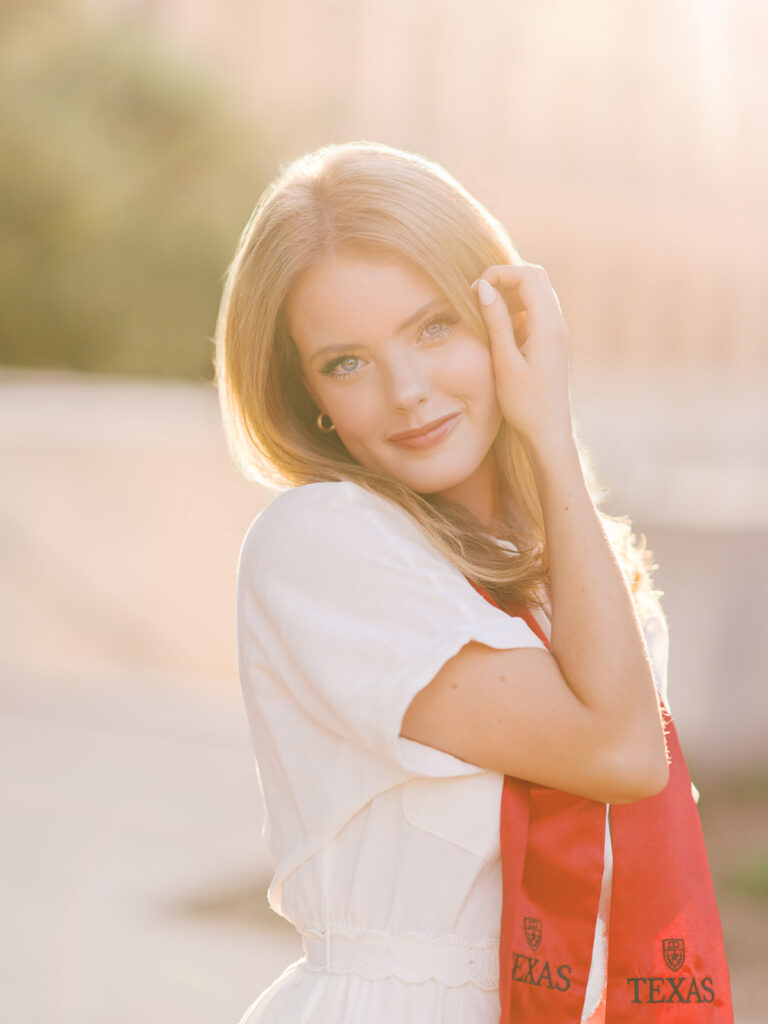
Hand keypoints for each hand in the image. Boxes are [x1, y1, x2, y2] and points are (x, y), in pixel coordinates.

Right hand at [473, 263, 573, 450]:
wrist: (548, 432)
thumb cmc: (525, 404)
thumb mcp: (504, 362)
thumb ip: (496, 322)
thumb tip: (484, 287)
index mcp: (548, 326)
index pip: (527, 276)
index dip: (499, 274)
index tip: (475, 290)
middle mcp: (558, 323)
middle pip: (536, 276)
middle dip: (506, 277)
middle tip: (479, 293)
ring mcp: (557, 331)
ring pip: (537, 291)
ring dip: (511, 291)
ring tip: (486, 309)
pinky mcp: (552, 341)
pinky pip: (536, 309)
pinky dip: (517, 306)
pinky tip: (499, 325)